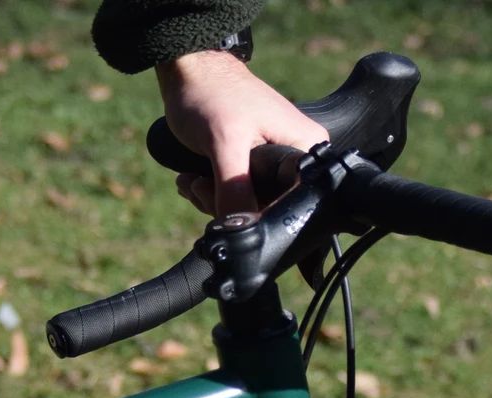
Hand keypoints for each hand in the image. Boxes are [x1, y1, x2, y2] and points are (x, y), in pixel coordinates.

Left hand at [152, 50, 329, 215]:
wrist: (188, 72)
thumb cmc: (212, 94)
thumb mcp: (225, 145)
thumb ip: (236, 190)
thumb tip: (242, 231)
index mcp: (304, 150)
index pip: (293, 205)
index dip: (260, 215)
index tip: (227, 205)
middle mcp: (294, 158)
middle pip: (267, 209)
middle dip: (228, 206)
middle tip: (202, 185)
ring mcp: (272, 164)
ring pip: (246, 207)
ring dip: (212, 200)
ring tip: (194, 178)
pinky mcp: (250, 167)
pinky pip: (234, 197)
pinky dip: (210, 194)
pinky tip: (193, 177)